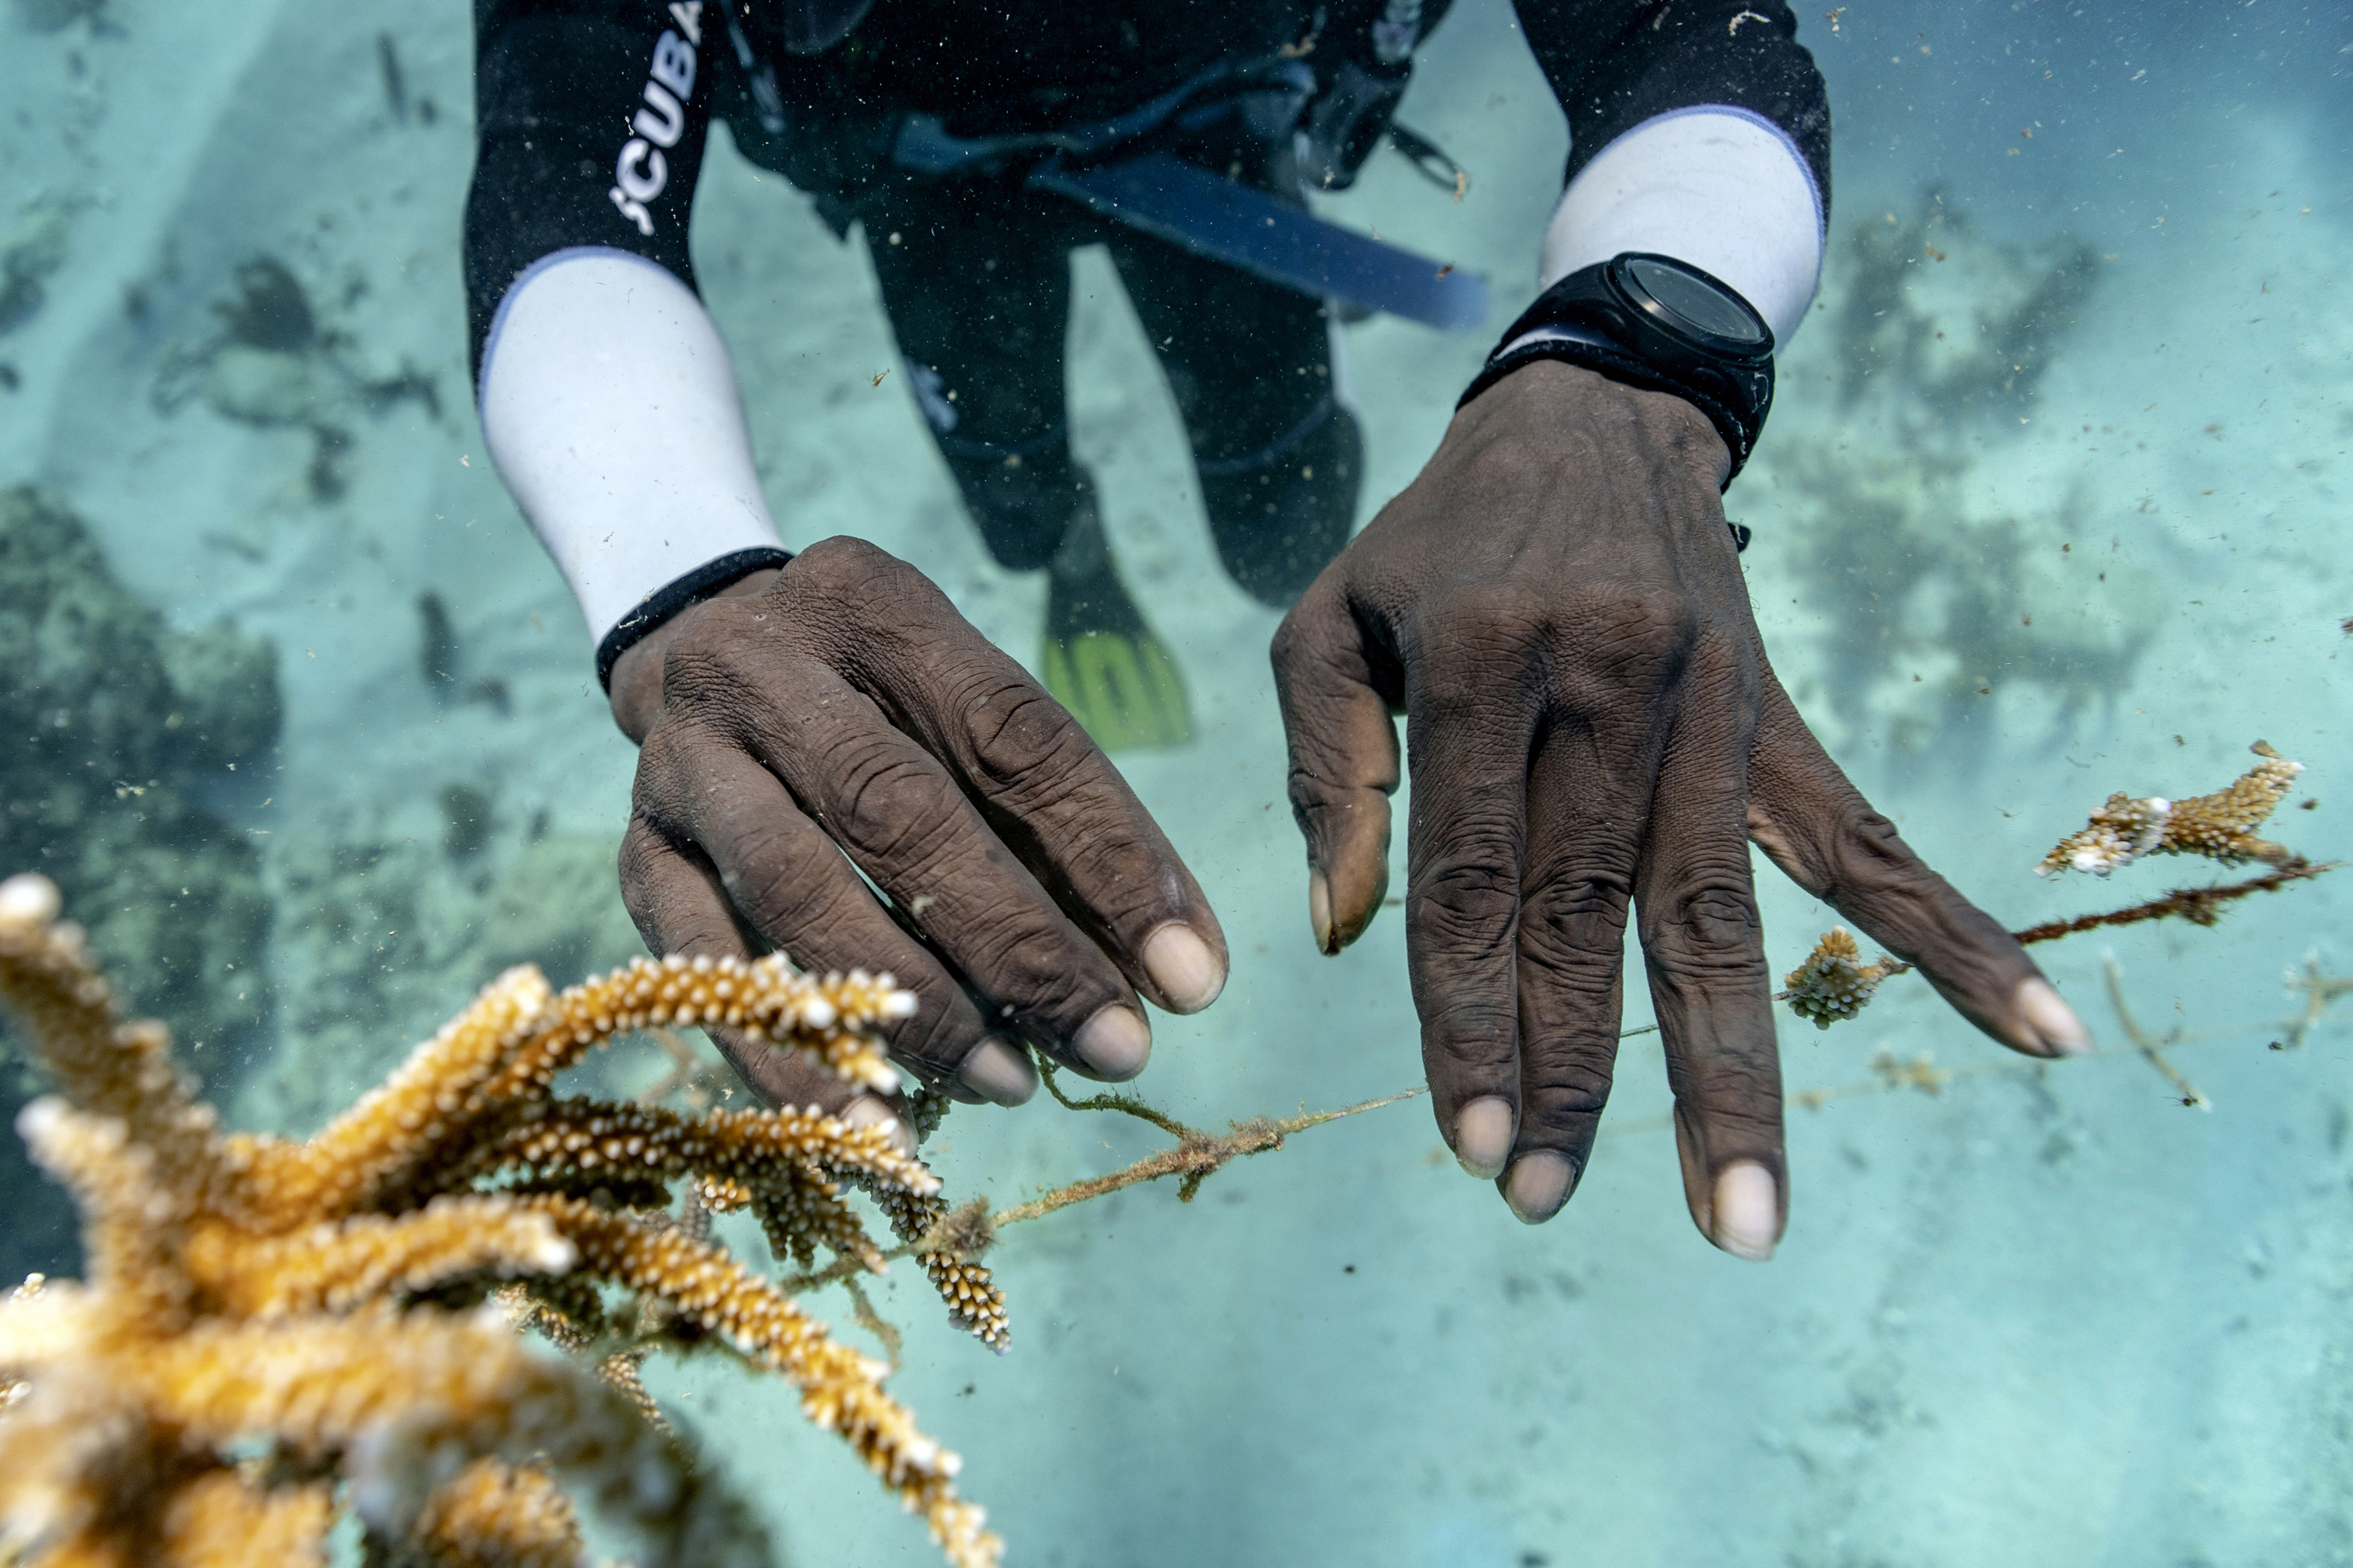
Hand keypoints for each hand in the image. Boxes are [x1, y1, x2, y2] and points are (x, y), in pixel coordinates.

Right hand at [609, 538, 1227, 1132]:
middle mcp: (762, 672)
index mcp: (874, 607)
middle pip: (898, 812)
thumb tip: (1174, 972)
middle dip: (1020, 946)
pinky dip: (798, 1058)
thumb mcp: (970, 711)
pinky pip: (713, 974)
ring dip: (916, 1007)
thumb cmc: (881, 702)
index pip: (1012, 735)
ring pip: (799, 892)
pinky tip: (880, 1124)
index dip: (1108, 856)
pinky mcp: (638, 860)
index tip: (1192, 972)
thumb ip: (1064, 824)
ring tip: (1014, 1084)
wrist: (693, 648)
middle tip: (1115, 1046)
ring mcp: (683, 767)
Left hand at [1271, 361, 2088, 1256]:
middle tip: (1540, 1199)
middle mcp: (1607, 688)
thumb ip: (1324, 770)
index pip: (1472, 879)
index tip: (1468, 1139)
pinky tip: (2039, 1032)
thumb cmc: (1438, 539)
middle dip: (1570, 1071)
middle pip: (1591, 917)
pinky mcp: (1774, 721)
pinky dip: (1954, 937)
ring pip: (1725, 915)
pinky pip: (1867, 840)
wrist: (1596, 411)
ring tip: (1746, 1216)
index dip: (1466, 1017)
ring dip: (1733, 1073)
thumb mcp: (1332, 620)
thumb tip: (1341, 930)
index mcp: (1481, 663)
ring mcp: (1710, 709)